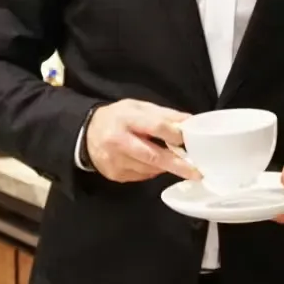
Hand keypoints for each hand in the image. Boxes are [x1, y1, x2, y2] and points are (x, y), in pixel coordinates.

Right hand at [86, 100, 200, 183]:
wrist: (86, 134)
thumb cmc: (117, 118)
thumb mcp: (138, 107)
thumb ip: (164, 115)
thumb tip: (190, 122)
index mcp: (125, 118)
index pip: (155, 126)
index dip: (174, 134)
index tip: (189, 140)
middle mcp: (118, 141)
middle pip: (153, 155)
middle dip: (178, 165)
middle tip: (197, 172)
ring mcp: (115, 161)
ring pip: (150, 169)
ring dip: (165, 166)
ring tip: (171, 158)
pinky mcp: (115, 174)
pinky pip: (142, 176)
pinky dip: (152, 170)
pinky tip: (149, 161)